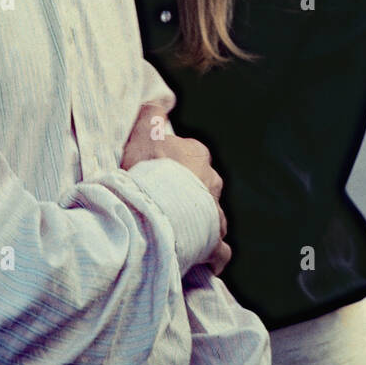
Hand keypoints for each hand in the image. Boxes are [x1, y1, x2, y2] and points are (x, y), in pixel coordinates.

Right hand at [121, 103, 230, 271]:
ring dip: (202, 223)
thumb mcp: (146, 129)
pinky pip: (219, 251)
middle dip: (190, 195)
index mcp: (197, 155)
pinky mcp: (213, 242)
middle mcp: (212, 182)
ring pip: (213, 216)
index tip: (156, 177)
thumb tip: (160, 103)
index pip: (189, 156)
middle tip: (166, 206)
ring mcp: (214, 213)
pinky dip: (214, 256)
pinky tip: (206, 261)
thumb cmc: (149, 169)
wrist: (158, 208)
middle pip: (204, 186)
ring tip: (183, 233)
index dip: (173, 166)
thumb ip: (153, 113)